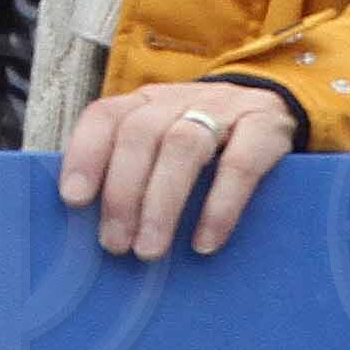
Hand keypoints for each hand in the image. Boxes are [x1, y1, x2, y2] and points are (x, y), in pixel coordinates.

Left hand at [56, 80, 294, 257]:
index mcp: (146, 102)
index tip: (73, 200)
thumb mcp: (165, 143)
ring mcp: (223, 109)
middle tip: (115, 244)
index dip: (86, 154)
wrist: (275, 108)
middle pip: (141, 134)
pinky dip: (220, 206)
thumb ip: (133, 169)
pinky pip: (241, 164)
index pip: (106, 115)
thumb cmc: (205, 142)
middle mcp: (179, 99)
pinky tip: (204, 242)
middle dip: (123, 192)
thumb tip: (94, 225)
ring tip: (150, 250)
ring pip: (183, 146)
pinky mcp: (265, 128)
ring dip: (162, 203)